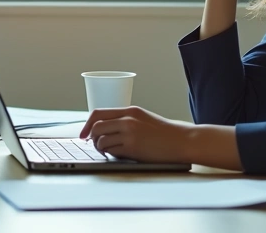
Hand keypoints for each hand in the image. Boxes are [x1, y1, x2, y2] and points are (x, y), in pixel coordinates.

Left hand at [79, 106, 194, 163]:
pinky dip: (110, 154)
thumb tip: (103, 129)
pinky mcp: (133, 147)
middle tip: (96, 144)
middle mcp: (128, 120)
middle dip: (92, 138)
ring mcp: (130, 133)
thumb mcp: (143, 118)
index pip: (98, 113)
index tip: (83, 134)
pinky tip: (118, 154)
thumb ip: (125, 120)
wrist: (181, 140)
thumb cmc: (163, 132)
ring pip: (101, 140)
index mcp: (129, 111)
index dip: (87, 124)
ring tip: (109, 150)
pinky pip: (111, 151)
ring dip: (101, 148)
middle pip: (96, 127)